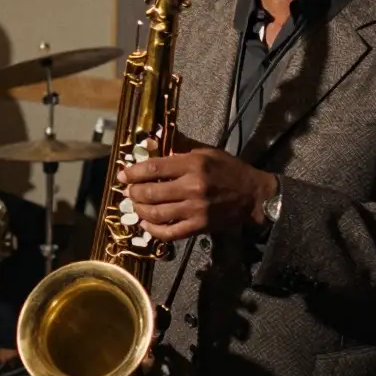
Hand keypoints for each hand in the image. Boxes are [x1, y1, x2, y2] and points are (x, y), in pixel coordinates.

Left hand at [117, 145, 276, 241]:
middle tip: (129, 191)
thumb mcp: (205, 151)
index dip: (133, 172)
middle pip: (151, 193)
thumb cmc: (228, 169)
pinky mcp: (199, 227)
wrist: (253, 195)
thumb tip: (151, 142)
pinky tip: (145, 224)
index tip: (123, 175)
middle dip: (134, 192)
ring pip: (156, 214)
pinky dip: (153, 230)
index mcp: (193, 165)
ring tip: (136, 205)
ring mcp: (195, 209)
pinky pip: (169, 233)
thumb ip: (178, 147)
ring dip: (140, 210)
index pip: (154, 168)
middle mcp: (192, 187)